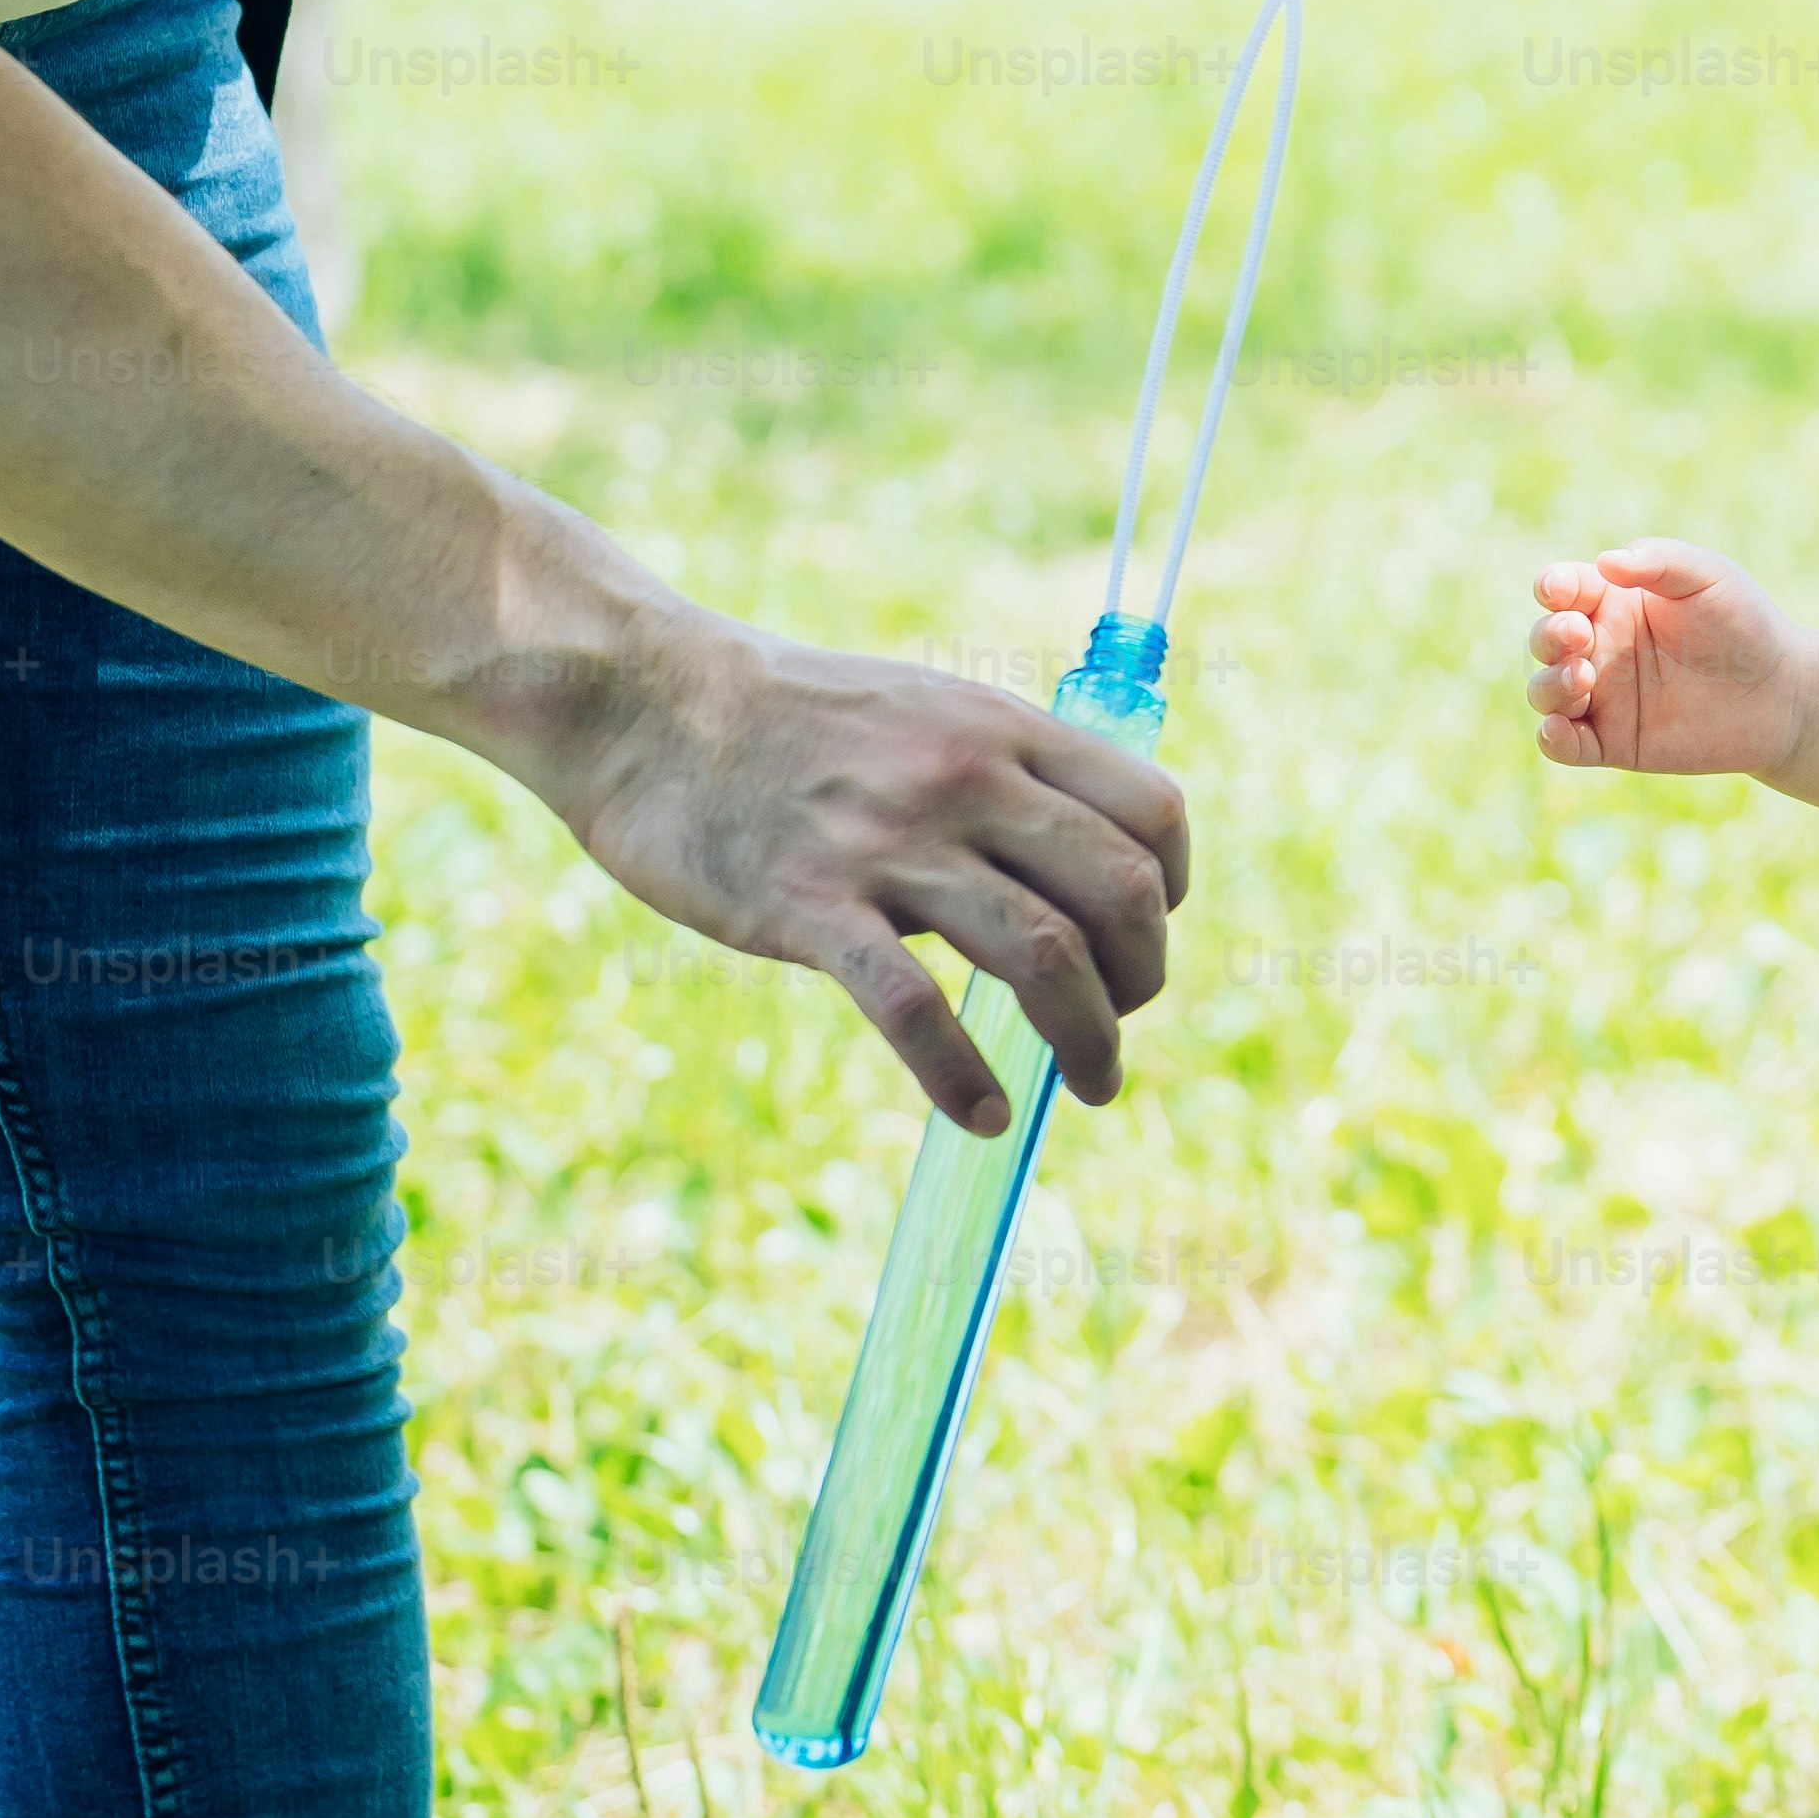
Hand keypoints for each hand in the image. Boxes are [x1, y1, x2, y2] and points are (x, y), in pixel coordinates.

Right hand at [538, 613, 1190, 1135]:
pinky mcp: (809, 907)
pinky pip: (914, 1009)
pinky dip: (962, 1076)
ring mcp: (889, 844)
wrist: (647, 704)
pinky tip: (981, 1113)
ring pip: (1042, 955)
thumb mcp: (925, 711)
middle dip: (1144, 977)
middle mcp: (966, 779)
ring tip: (1091, 1084)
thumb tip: (1074, 863)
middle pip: (1119, 891)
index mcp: (1002, 729)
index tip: (1147, 934)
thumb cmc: (791, 720)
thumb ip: (1002, 774)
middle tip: (1122, 1021)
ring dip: (1087, 1039)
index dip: (1172, 889)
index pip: (1152, 812)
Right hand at [1527, 540, 1816, 779]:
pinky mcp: (1614, 743)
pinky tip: (1559, 729)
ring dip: (1548, 685)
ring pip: (1545, 692)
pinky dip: (1551, 739)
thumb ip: (1660, 563)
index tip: (1562, 591)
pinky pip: (1564, 745)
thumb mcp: (1709, 577)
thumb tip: (1604, 562)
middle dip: (1549, 635)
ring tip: (1581, 678)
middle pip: (1545, 639)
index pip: (1563, 589)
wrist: (1782, 692)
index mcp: (1614, 601)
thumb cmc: (1745, 623)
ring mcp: (1604, 697)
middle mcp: (1601, 647)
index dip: (1552, 587)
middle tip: (1578, 634)